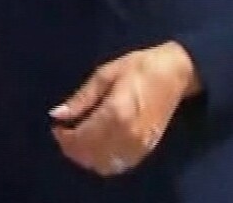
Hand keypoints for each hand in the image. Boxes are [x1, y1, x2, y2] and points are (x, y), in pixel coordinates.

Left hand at [50, 42, 196, 177]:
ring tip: (79, 140)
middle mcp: (127, 134)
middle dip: (72, 148)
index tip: (57, 127)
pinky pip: (120, 165)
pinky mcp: (147, 148)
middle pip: (91, 155)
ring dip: (87, 157)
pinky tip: (97, 147)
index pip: (82, 138)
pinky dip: (104, 161)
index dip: (64, 137)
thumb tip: (57, 115)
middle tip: (65, 134)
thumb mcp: (105, 74)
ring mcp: (139, 144)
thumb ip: (81, 98)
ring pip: (105, 164)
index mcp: (115, 112)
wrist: (176, 73)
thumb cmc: (139, 67)